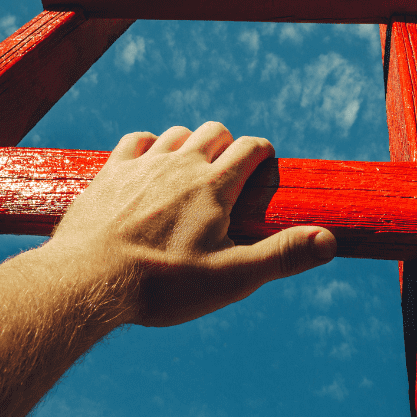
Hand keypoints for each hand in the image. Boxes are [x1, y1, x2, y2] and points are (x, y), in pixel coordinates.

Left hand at [46, 122, 336, 326]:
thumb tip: (329, 240)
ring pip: (176, 133)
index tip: (264, 166)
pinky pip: (137, 140)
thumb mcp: (232, 278)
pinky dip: (149, 145)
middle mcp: (181, 165)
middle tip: (228, 172)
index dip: (262, 153)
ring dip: (189, 144)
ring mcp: (142, 166)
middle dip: (227, 144)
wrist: (86, 282)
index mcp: (214, 186)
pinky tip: (149, 164)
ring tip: (191, 170)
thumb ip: (282, 256)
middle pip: (214, 131)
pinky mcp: (110, 173)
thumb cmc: (162, 285)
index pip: (249, 148)